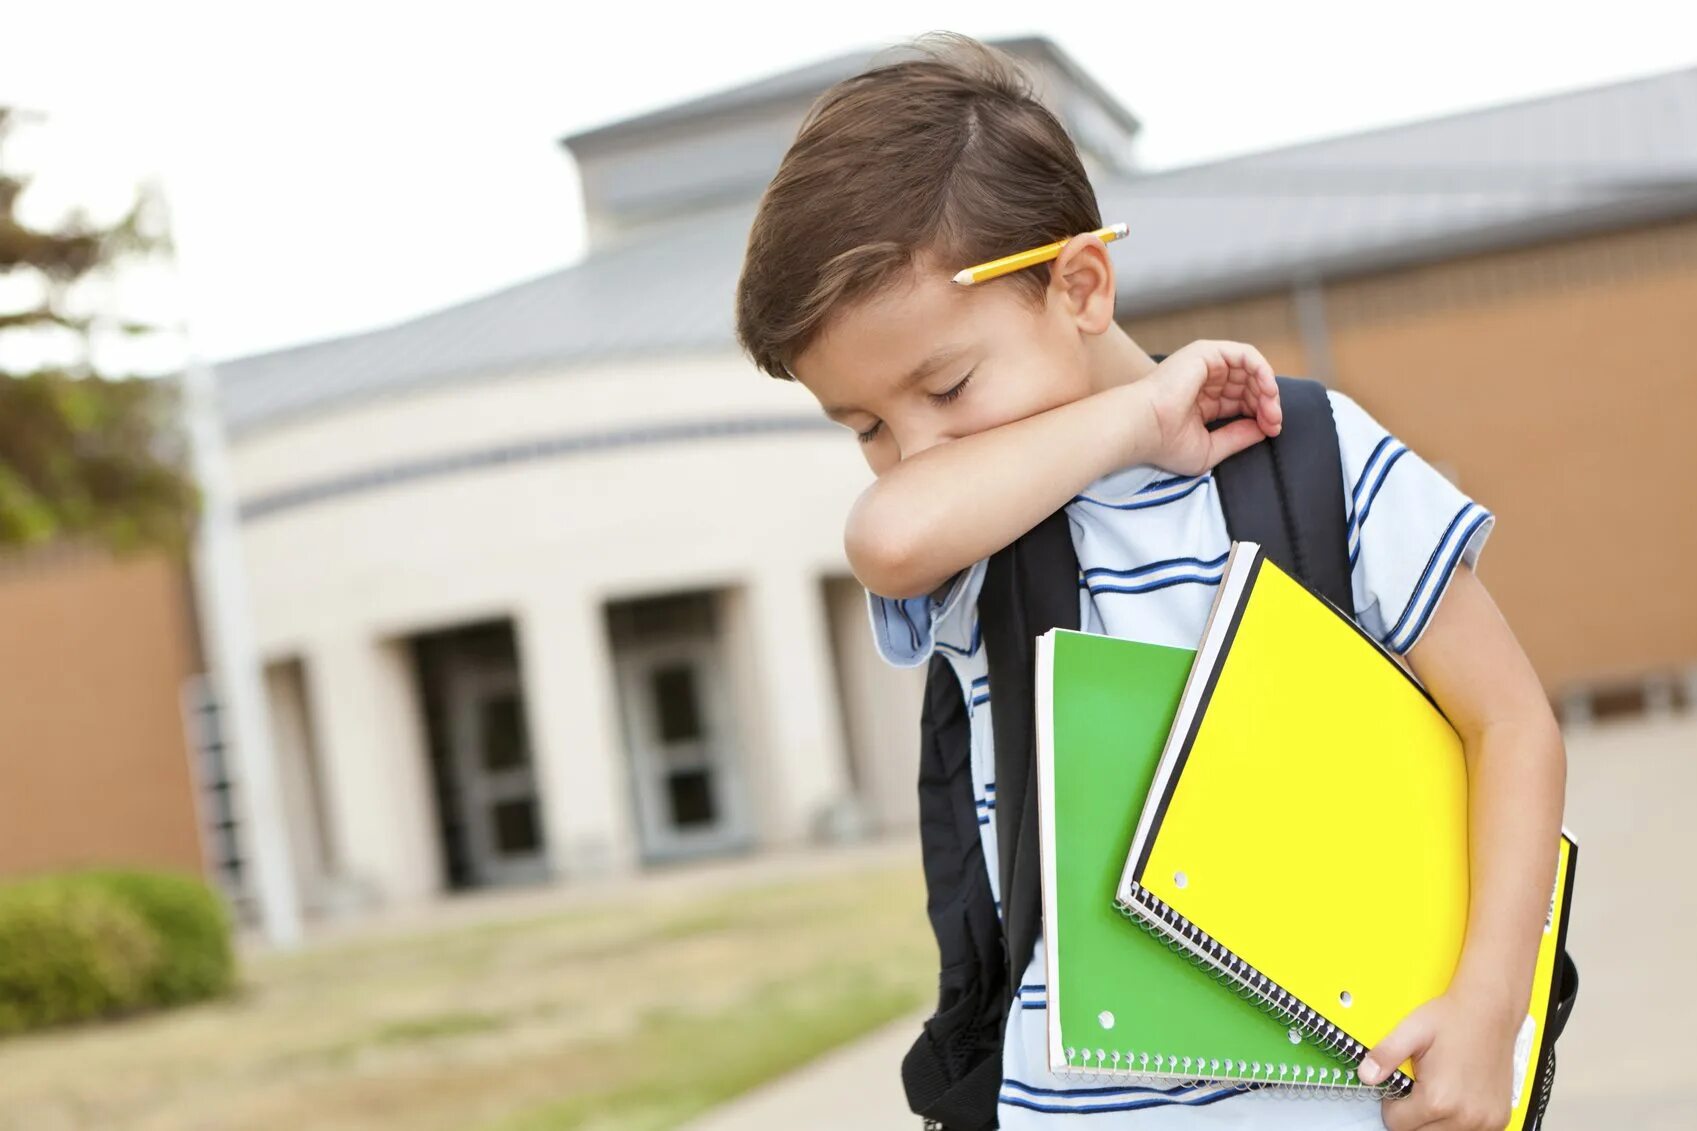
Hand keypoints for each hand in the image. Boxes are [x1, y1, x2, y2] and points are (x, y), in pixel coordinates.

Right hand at [1134, 340, 1281, 475]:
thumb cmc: (1164, 443)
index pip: (1241, 402)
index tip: (1272, 431)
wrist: (1142, 429)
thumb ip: (1238, 438)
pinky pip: (1246, 355)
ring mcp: (1206, 364)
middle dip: (1267, 404)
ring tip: (1271, 410)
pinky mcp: (1207, 353)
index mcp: (1202, 402)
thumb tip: (1264, 429)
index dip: (1260, 414)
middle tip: (1274, 423)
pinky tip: (1267, 390)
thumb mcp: (1210, 449)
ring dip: (1267, 389)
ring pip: (1250, 370)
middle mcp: (1204, 380)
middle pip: (1249, 385)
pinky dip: (1262, 370)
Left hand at [1360, 988, 1519, 1130]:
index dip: (1392, 1106)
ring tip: (1439, 1090)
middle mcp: (1465, 1116)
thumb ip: (1385, 1055)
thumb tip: (1366, 1075)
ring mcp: (1485, 1122)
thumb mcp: (1411, 1031)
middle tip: (1419, 1088)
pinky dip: (1458, 1122)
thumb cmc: (1453, 1019)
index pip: (1397, 1124)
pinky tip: (1457, 1099)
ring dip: (1435, 1121)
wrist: (1489, 1011)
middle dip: (1413, 1115)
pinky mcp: (1498, 1120)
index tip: (1399, 1090)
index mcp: (1439, 1098)